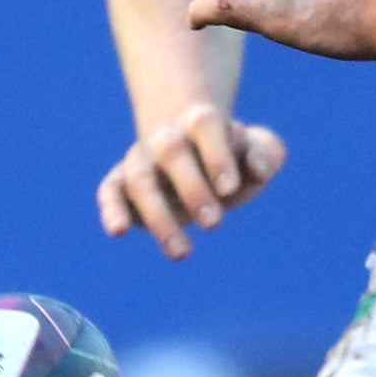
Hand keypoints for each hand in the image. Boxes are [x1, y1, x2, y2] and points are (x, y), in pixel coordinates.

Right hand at [97, 101, 289, 259]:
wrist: (195, 153)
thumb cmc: (232, 156)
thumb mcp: (258, 150)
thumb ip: (266, 153)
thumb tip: (258, 170)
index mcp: (201, 122)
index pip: (205, 126)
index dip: (216, 155)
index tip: (231, 190)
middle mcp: (168, 138)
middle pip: (172, 151)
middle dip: (192, 188)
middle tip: (216, 224)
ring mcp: (141, 160)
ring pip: (141, 180)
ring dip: (159, 217)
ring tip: (183, 254)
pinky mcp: (121, 183)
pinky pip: (109, 191)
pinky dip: (110, 210)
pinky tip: (119, 231)